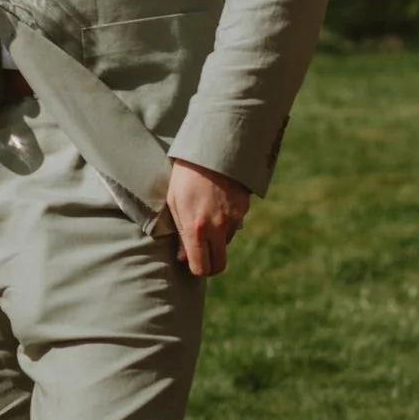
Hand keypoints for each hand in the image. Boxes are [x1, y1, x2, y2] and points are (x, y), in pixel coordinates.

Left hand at [167, 159, 249, 276]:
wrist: (211, 150)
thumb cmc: (185, 176)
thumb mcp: (174, 203)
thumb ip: (180, 234)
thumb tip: (183, 259)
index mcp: (196, 228)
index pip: (201, 267)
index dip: (196, 269)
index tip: (191, 262)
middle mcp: (217, 228)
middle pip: (219, 265)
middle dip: (210, 264)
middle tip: (201, 253)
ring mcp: (233, 220)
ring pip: (226, 244)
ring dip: (217, 239)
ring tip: (205, 215)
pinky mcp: (244, 210)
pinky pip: (234, 226)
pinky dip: (226, 223)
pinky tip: (216, 204)